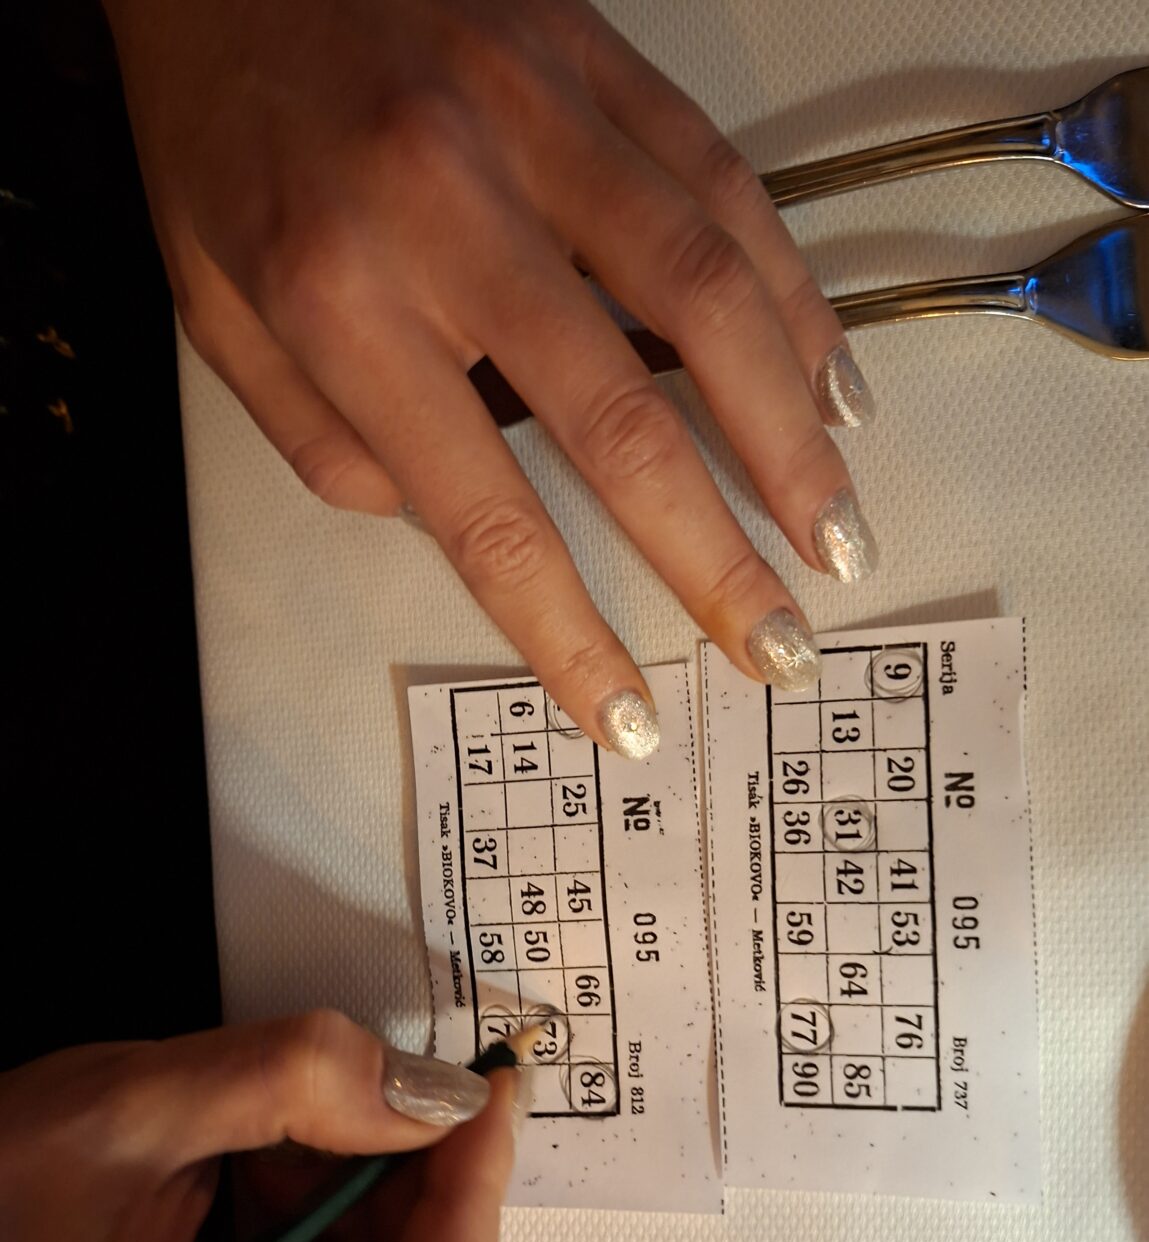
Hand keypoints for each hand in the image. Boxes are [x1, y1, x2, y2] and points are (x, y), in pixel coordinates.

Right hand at [0, 1012, 518, 1241]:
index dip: (471, 1213)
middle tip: (429, 1081)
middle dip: (434, 1191)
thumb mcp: (139, 1102)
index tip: (485, 1101)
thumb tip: (445, 1094)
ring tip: (317, 1110)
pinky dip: (350, 1199)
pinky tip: (295, 1144)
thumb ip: (302, 1080)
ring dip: (389, 1187)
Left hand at [104, 0, 877, 754]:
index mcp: (339, 302)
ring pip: (705, 296)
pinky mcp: (595, 61)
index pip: (483, 514)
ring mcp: (536, 125)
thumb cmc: (217, 140)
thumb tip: (446, 516)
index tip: (629, 716)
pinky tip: (831, 380)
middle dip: (717, 555)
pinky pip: (721, 186)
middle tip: (780, 644)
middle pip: (622, 423)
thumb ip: (324, 438)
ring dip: (791, 436)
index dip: (567, 631)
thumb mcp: (216, 314)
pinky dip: (789, 295)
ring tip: (842, 534)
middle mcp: (450, 214)